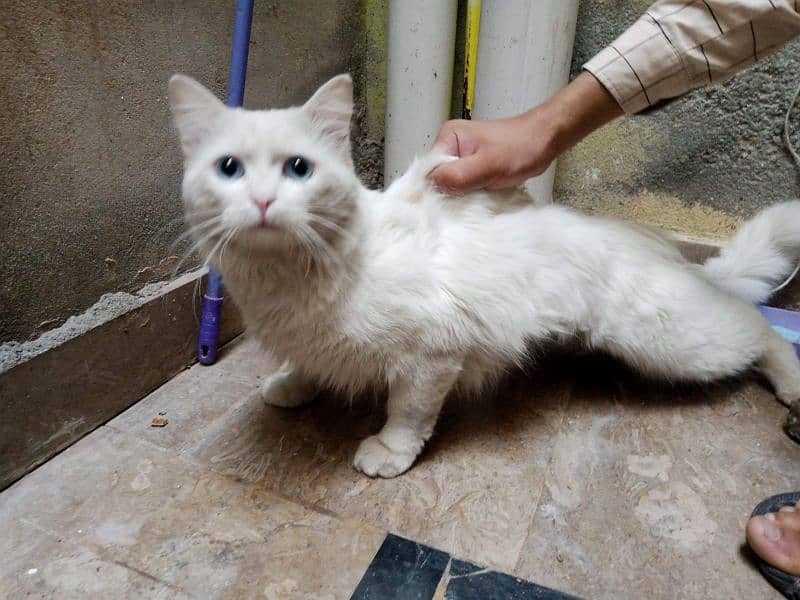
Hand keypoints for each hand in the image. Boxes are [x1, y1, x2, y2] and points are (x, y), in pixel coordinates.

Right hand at [429, 111, 556, 192]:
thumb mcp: (487, 164)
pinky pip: (464, 184)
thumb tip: (429, 186)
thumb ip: (457, 176)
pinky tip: (482, 196)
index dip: (437, 188)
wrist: (545, 140)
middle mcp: (451, 145)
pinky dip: (472, 193)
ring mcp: (462, 156)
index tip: (450, 202)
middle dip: (451, 193)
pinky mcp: (473, 165)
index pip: (428, 170)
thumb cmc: (521, 147)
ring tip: (478, 197)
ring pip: (452, 184)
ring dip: (463, 194)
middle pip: (439, 178)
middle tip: (469, 200)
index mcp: (448, 137)